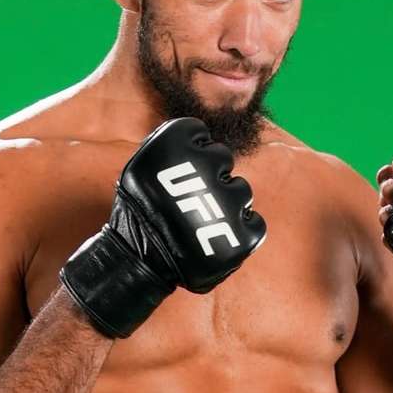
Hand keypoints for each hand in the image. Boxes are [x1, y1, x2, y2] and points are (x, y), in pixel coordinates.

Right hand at [60, 117, 265, 338]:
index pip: (196, 131)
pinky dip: (242, 230)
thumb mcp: (141, 171)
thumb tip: (196, 141)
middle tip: (193, 197)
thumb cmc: (138, 215)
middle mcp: (204, 166)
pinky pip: (255, 223)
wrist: (137, 261)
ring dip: (228, 202)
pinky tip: (220, 236)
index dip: (190, 149)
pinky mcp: (241, 234)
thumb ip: (169, 153)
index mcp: (174, 146)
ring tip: (205, 220)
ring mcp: (226, 201)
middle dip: (210, 174)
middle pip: (222, 157)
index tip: (182, 167)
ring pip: (241, 190)